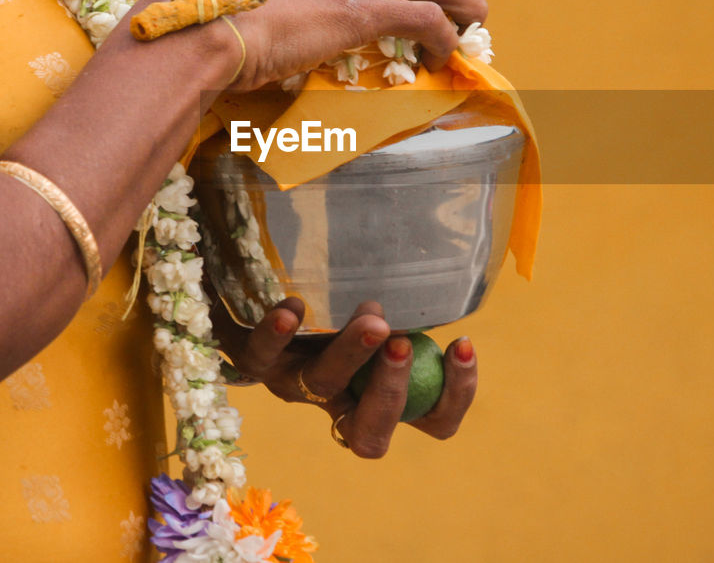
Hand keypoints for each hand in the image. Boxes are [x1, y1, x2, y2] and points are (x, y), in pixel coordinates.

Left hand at [212, 297, 478, 458]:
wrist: (252, 290)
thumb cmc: (331, 299)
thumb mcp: (374, 309)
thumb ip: (405, 306)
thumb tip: (446, 280)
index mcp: (377, 394)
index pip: (429, 420)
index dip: (453, 396)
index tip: (461, 344)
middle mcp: (336, 399)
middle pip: (369, 434)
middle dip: (392, 392)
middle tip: (403, 343)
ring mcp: (293, 382)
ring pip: (322, 384)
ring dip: (350, 353)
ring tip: (372, 317)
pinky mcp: (253, 359)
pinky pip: (259, 355)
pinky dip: (276, 333)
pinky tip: (294, 306)